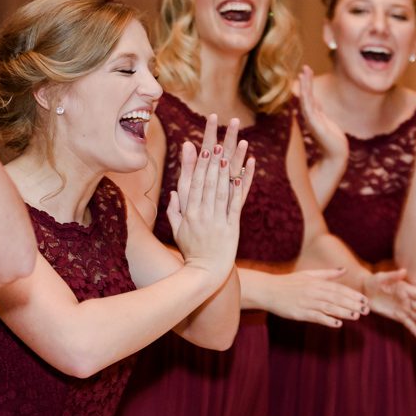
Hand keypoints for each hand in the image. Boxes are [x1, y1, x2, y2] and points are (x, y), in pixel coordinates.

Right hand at [167, 137, 250, 284]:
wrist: (205, 272)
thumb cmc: (191, 250)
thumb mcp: (177, 230)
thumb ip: (173, 210)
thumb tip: (173, 192)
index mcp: (188, 213)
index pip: (193, 184)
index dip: (198, 165)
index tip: (200, 148)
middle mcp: (201, 214)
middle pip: (207, 183)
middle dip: (212, 162)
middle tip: (216, 143)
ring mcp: (216, 220)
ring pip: (220, 191)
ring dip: (224, 171)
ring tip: (228, 153)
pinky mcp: (231, 227)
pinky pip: (235, 205)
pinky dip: (238, 189)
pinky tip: (242, 175)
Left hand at [177, 114, 255, 210]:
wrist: (202, 238)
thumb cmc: (191, 212)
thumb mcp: (186, 187)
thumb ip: (188, 166)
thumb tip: (185, 144)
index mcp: (205, 173)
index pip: (207, 147)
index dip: (209, 132)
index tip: (212, 115)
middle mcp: (219, 177)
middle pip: (224, 153)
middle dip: (228, 137)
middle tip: (234, 120)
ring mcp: (228, 187)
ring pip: (235, 167)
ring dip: (239, 154)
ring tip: (244, 140)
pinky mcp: (235, 200)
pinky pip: (242, 186)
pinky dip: (247, 175)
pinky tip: (252, 162)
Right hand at [264, 267, 368, 327]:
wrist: (268, 290)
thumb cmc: (288, 282)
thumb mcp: (308, 275)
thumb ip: (328, 274)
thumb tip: (344, 270)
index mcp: (316, 282)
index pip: (338, 288)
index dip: (352, 294)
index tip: (364, 300)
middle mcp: (313, 291)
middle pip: (336, 298)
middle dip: (352, 303)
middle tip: (366, 309)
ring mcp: (306, 302)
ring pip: (328, 307)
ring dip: (343, 312)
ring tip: (356, 316)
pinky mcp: (299, 313)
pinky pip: (315, 316)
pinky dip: (326, 320)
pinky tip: (337, 324)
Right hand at [298, 65, 347, 162]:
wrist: (336, 156)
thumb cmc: (333, 142)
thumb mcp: (327, 122)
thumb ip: (321, 113)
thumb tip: (318, 102)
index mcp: (313, 116)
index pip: (309, 97)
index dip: (307, 85)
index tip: (306, 72)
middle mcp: (310, 117)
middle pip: (306, 96)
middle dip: (305, 82)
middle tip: (304, 67)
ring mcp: (312, 120)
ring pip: (306, 99)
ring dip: (306, 85)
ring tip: (304, 72)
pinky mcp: (314, 124)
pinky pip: (308, 107)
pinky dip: (306, 96)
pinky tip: (306, 88)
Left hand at [363, 268, 415, 340]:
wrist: (365, 291)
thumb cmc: (373, 281)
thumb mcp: (381, 277)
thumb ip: (393, 276)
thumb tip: (404, 271)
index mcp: (406, 288)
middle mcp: (407, 299)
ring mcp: (404, 308)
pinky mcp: (398, 316)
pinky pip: (409, 324)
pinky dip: (415, 330)